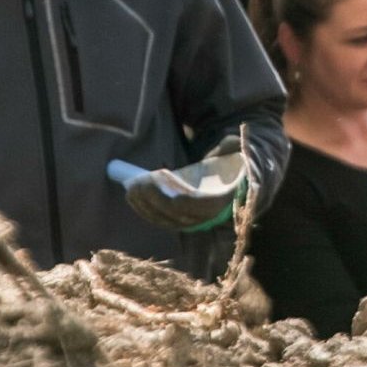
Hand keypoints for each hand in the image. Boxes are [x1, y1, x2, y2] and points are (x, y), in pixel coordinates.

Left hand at [114, 133, 255, 230]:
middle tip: (138, 183)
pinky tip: (133, 197)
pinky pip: (161, 219)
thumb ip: (231, 149)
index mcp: (224, 197)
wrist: (234, 178)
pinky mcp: (179, 218)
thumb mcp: (235, 151)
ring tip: (131, 189)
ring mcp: (193, 219)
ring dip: (146, 206)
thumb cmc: (231, 161)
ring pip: (166, 219)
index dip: (187, 202)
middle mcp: (208, 215)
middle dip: (156, 200)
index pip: (203, 205)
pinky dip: (146, 210)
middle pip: (178, 215)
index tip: (171, 192)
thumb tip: (224, 147)